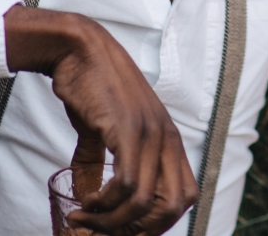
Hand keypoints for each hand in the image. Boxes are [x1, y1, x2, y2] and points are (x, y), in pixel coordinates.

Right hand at [5, 7, 196, 234]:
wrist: (79, 50)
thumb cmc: (92, 87)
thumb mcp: (105, 130)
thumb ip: (101, 163)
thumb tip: (90, 196)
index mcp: (170, 140)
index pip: (187, 196)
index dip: (161, 221)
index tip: (128, 229)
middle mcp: (167, 139)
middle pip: (176, 206)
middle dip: (141, 229)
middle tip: (107, 232)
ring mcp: (150, 134)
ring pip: (146, 202)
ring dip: (113, 222)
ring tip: (86, 219)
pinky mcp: (127, 130)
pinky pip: (125, 184)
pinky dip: (105, 203)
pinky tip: (87, 202)